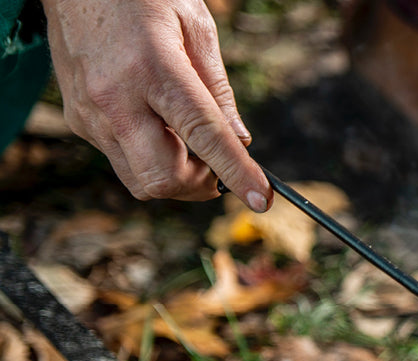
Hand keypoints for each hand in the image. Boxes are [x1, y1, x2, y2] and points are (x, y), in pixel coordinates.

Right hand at [41, 0, 271, 211]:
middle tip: (218, 166)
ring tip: (187, 142)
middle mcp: (115, 98)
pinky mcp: (79, 122)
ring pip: (141, 182)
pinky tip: (157, 127)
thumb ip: (218, 89)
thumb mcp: (195, 26)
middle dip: (200, 185)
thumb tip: (240, 141)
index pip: (202, 135)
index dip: (235, 172)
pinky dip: (151, 160)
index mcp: (152, 68)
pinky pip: (123, 163)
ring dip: (176, 176)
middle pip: (164, 177)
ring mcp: (91, 114)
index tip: (260, 199)